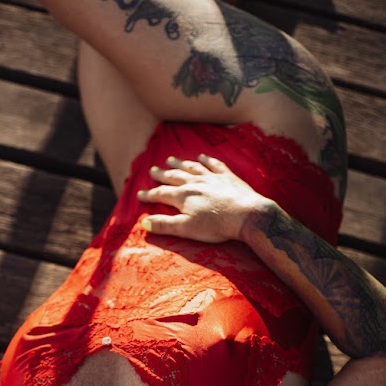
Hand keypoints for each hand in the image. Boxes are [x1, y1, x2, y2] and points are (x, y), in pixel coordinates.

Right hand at [137, 153, 272, 241]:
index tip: (139, 194)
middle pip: (175, 176)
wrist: (246, 215)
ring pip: (192, 167)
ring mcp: (212, 178)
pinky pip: (214, 165)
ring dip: (180, 164)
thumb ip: (164, 225)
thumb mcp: (186, 229)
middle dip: (162, 174)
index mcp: (183, 197)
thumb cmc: (215, 225)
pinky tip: (202, 157)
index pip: (161, 194)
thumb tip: (144, 223)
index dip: (149, 195)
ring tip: (171, 160)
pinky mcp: (227, 177)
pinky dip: (206, 160)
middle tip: (153, 170)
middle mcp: (195, 183)